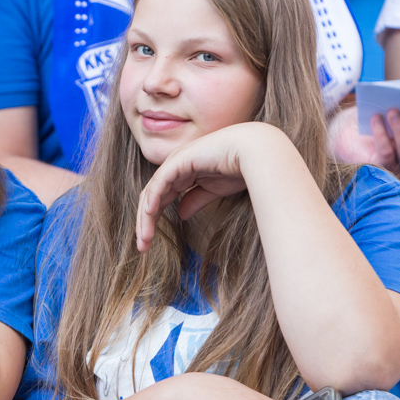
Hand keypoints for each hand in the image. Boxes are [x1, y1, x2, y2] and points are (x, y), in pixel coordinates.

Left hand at [135, 123, 278, 250]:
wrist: (255, 153)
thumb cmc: (239, 168)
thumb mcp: (213, 190)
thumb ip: (195, 200)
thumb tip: (180, 214)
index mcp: (182, 173)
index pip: (159, 198)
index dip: (152, 220)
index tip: (149, 243)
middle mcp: (175, 166)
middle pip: (151, 197)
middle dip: (145, 222)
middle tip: (143, 247)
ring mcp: (175, 161)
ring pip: (151, 192)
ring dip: (145, 218)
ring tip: (145, 239)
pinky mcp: (179, 160)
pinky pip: (159, 183)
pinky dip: (153, 199)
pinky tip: (149, 215)